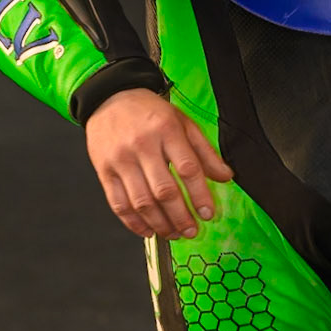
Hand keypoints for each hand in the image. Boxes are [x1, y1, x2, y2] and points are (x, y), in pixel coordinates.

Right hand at [85, 88, 232, 240]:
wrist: (110, 97)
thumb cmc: (149, 112)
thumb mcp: (183, 123)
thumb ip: (205, 151)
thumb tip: (226, 177)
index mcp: (166, 131)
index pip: (188, 169)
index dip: (200, 195)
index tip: (208, 213)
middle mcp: (142, 146)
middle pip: (164, 191)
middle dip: (181, 216)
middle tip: (191, 231)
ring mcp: (120, 160)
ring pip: (141, 202)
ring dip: (160, 224)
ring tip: (173, 233)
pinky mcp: (104, 171)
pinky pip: (118, 203)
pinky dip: (133, 222)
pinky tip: (148, 231)